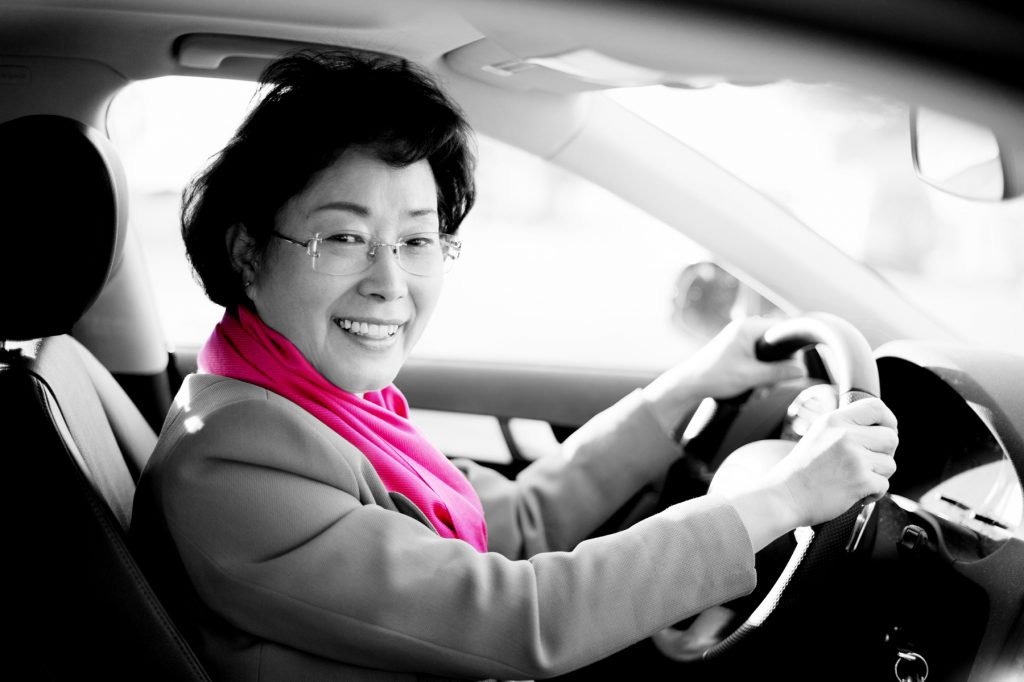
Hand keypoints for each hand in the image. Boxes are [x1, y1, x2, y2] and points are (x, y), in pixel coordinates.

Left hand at [642, 317, 805, 437]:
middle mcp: (745, 328)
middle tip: (768, 386)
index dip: (791, 351)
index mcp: (748, 327)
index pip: (782, 331)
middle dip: (776, 369)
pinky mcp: (737, 351)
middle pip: (776, 346)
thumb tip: (802, 370)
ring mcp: (740, 339)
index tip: (792, 368)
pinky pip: (758, 360)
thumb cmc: (714, 376)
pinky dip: (758, 375)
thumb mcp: (751, 376)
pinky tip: (752, 388)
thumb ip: (778, 372)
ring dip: (767, 376)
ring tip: (757, 390)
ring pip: (768, 356)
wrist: (689, 385)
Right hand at [767, 397, 898, 526]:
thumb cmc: (801, 470)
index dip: (888, 420)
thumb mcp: (818, 434)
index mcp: (834, 420)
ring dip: (878, 475)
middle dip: (885, 453)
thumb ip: (845, 427)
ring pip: (890, 464)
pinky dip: (873, 493)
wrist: (785, 496)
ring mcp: (854, 458)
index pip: (876, 407)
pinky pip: (884, 485)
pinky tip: (855, 492)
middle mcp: (845, 435)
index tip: (886, 431)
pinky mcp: (860, 481)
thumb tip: (880, 427)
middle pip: (891, 438)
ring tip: (856, 478)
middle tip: (868, 463)